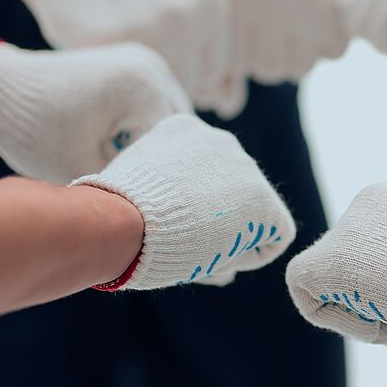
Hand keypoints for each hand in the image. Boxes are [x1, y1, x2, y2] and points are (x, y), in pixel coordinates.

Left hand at [0, 40, 190, 183]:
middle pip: (178, 129)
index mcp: (143, 89)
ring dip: (158, 141)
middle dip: (163, 157)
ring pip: (171, 116)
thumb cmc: (36, 130)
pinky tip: (130, 145)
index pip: (173, 146)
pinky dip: (148, 124)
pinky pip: (157, 101)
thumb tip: (161, 200)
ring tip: (136, 165)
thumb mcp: (86, 167)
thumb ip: (131, 182)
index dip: (161, 177)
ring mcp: (145, 61)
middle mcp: (151, 69)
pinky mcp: (135, 63)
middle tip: (145, 186)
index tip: (145, 199)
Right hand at [13, 0, 242, 117]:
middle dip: (166, 82)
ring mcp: (158, 26)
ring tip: (123, 57)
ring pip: (165, 89)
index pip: (213, 72)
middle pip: (193, 85)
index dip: (184, 74)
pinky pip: (132, 85)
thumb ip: (206, 46)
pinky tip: (106, 58)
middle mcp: (191, 14)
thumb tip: (230, 105)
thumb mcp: (179, 2)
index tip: (158, 56)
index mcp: (211, 4)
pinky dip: (119, 81)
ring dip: (144, 85)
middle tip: (137, 59)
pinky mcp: (121, 40)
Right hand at [73, 114, 295, 290]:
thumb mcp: (134, 190)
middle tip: (180, 241)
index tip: (162, 224)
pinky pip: (273, 234)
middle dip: (213, 221)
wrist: (125, 220)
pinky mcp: (264, 201)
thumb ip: (163, 195)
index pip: (199, 175)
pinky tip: (219, 255)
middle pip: (228, 192)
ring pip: (251, 214)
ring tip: (195, 247)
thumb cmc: (114, 214)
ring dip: (229, 236)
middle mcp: (220, 141)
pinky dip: (250, 254)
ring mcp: (245, 168)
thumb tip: (183, 222)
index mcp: (184, 131)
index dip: (186, 209)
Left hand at [207, 0, 352, 83]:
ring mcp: (301, 0)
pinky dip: (330, 42)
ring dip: (304, 50)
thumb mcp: (228, 5)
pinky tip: (322, 17)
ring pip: (302, 66)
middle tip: (281, 20)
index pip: (237, 65)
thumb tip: (222, 109)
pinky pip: (333, 52)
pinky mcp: (335, 3)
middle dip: (278, 53)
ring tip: (300, 18)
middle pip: (271, 70)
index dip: (248, 51)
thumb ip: (223, 60)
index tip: (255, 25)